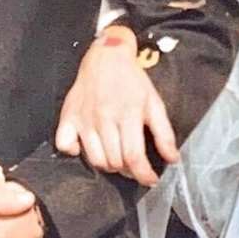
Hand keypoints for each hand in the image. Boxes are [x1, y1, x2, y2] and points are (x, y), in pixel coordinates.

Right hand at [55, 26, 179, 186]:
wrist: (106, 57)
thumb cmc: (132, 80)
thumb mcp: (154, 102)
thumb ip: (164, 133)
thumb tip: (173, 159)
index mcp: (128, 114)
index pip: (134, 157)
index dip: (144, 175)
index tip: (151, 180)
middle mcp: (104, 118)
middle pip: (115, 162)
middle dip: (128, 170)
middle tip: (134, 163)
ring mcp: (84, 119)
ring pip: (95, 160)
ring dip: (108, 165)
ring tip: (117, 157)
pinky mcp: (68, 117)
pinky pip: (65, 146)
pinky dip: (76, 152)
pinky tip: (87, 146)